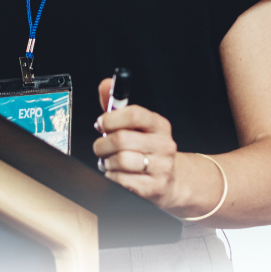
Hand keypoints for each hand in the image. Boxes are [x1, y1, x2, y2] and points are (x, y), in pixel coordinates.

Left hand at [93, 75, 179, 206]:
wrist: (170, 180)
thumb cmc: (146, 149)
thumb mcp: (135, 126)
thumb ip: (117, 106)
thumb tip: (105, 84)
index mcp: (159, 125)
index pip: (135, 115)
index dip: (112, 118)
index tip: (101, 123)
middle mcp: (164, 145)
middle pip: (122, 139)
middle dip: (102, 144)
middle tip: (100, 146)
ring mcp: (162, 167)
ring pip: (121, 160)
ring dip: (106, 161)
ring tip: (108, 161)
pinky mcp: (154, 187)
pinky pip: (121, 180)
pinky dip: (111, 176)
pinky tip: (116, 173)